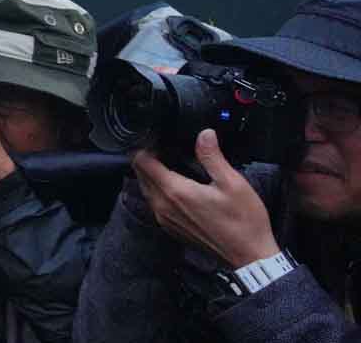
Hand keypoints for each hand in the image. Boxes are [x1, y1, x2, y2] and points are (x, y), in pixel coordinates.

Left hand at [132, 130, 278, 267]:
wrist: (250, 256)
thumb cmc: (244, 221)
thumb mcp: (232, 183)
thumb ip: (212, 157)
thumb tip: (204, 134)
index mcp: (174, 192)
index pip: (142, 162)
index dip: (146, 147)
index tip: (159, 140)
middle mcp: (163, 206)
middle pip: (140, 175)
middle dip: (147, 159)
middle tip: (165, 150)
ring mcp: (165, 219)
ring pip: (146, 189)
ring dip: (152, 176)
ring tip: (171, 165)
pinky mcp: (171, 228)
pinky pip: (155, 204)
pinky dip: (159, 192)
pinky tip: (177, 187)